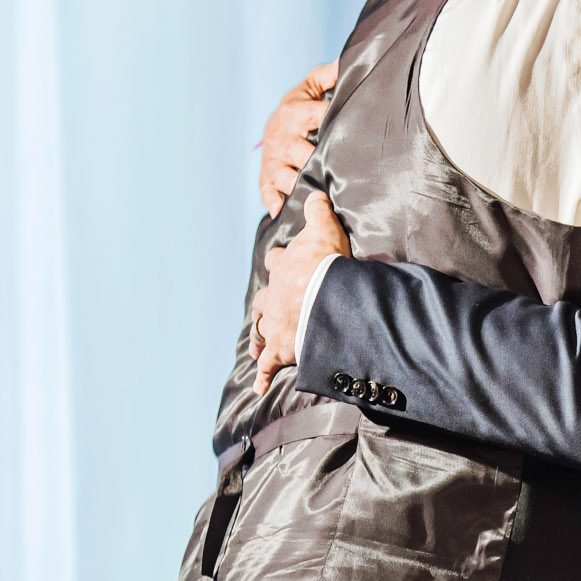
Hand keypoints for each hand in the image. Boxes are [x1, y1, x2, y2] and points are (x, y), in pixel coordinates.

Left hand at [250, 193, 352, 391]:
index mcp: (283, 269)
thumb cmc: (324, 263)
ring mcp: (274, 324)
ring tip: (257, 349)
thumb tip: (314, 193)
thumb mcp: (323, 228)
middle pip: (263, 301)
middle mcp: (273, 296)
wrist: (322, 296)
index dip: (280, 262)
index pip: (277, 262)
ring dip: (259, 340)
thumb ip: (318, 210)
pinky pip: (268, 366)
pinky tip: (258, 387)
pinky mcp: (279, 349)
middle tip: (265, 313)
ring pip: (260, 333)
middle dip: (265, 306)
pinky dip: (263, 376)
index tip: (279, 261)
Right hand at [259, 61, 339, 216]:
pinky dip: (273, 201)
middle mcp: (282, 136)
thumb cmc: (302, 103)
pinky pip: (267, 190)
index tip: (355, 133)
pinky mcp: (266, 175)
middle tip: (333, 172)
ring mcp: (274, 158)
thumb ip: (329, 74)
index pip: (318, 117)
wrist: (276, 122)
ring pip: (283, 174)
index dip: (334, 124)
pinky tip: (282, 211)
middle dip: (313, 161)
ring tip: (313, 195)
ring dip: (296, 184)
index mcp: (295, 111)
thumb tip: (345, 62)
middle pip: (299, 151)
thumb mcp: (313, 84)